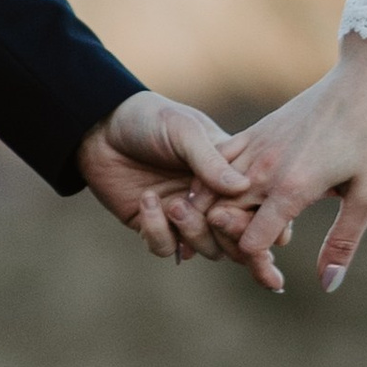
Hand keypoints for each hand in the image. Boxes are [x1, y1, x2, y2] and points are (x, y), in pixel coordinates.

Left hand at [77, 91, 248, 265]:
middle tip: (215, 218)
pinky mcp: (153, 226)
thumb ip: (209, 160)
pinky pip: (164, 246)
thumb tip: (243, 187)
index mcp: (229, 174)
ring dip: (193, 231)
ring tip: (173, 204)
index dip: (265, 221)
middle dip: (232, 235)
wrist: (100, 127)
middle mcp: (211, 200)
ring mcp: (183, 216)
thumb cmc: (150, 118)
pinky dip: (157, 230)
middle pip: (236, 237)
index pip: (256, 207)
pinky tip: (146, 200)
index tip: (264, 225)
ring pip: (205, 247)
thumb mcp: (183, 131)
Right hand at [204, 34, 366, 296]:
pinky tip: (221, 202)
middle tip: (252, 261)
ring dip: (213, 217)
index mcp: (293, 188)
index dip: (257, 265)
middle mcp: (265, 168)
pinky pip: (216, 164)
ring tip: (229, 235)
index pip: (250, 242)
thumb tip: (328, 285)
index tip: (273, 275)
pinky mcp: (253, 132)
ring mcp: (255, 147)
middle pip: (221, 219)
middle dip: (228, 245)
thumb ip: (342, 242)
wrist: (362, 81)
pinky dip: (209, 187)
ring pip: (208, 191)